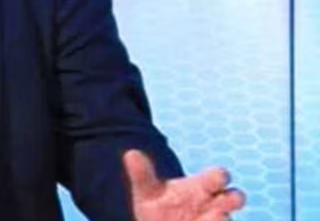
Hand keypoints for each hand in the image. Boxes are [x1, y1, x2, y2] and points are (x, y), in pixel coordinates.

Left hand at [124, 149, 245, 220]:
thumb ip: (141, 175)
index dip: (220, 177)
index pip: (220, 175)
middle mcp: (214, 204)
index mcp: (201, 186)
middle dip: (233, 199)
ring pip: (228, 220)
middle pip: (237, 196)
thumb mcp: (147, 193)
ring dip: (219, 220)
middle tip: (215, 208)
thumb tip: (131, 154)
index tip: (207, 185)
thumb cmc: (158, 208)